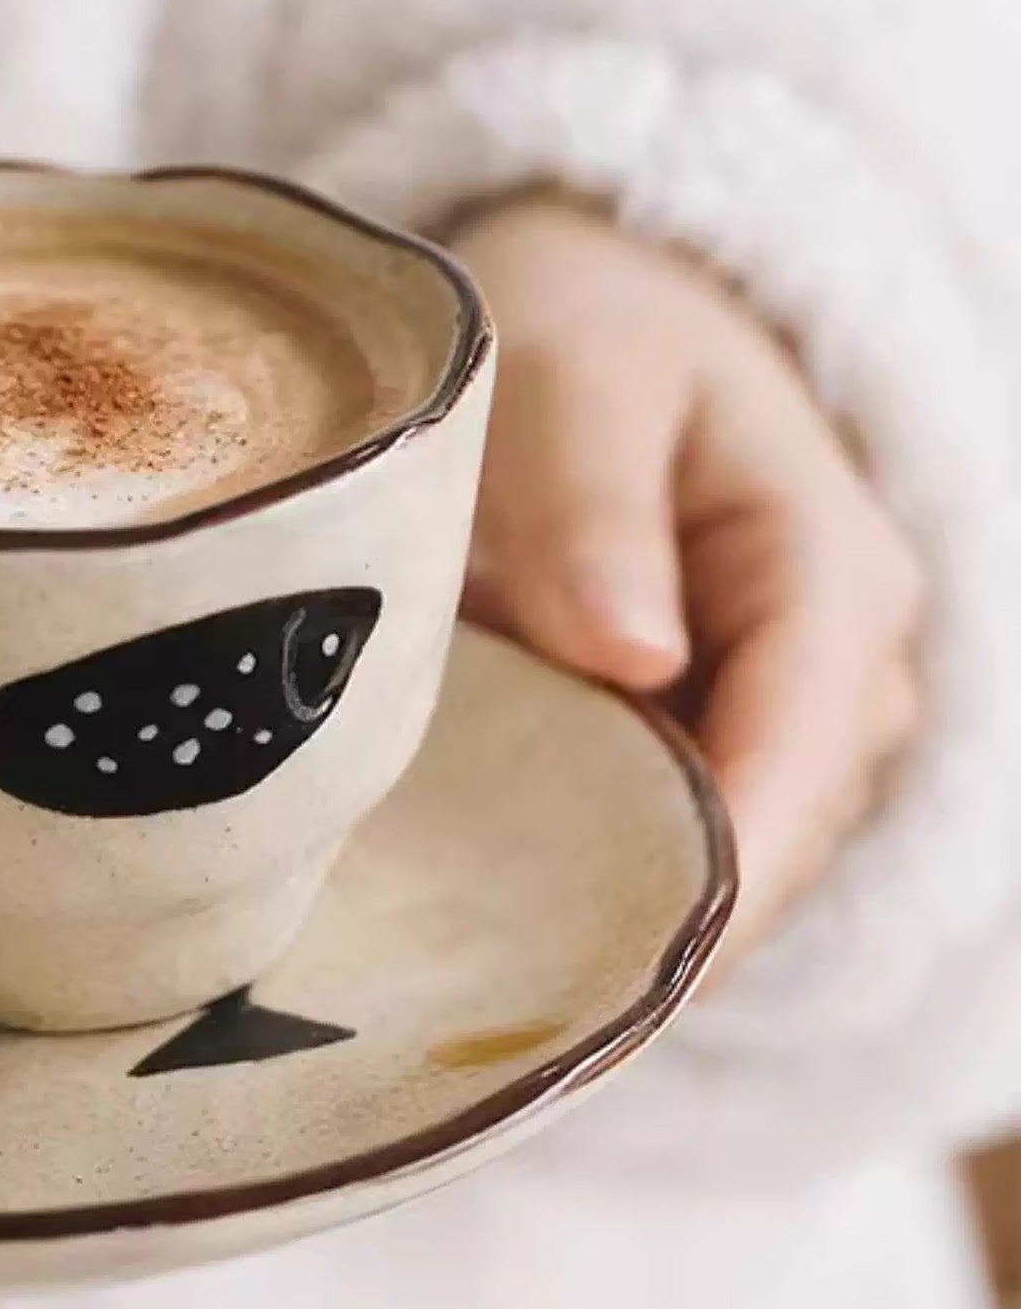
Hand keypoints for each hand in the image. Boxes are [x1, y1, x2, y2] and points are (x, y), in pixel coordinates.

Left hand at [451, 193, 924, 959]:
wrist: (611, 316)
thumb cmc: (594, 328)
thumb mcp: (576, 378)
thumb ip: (592, 507)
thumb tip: (632, 656)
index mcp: (829, 573)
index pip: (794, 758)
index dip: (715, 877)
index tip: (609, 969)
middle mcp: (838, 668)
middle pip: (766, 838)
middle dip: (647, 911)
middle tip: (489, 992)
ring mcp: (786, 712)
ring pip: (722, 855)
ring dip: (611, 900)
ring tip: (468, 957)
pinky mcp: (719, 736)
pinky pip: (669, 829)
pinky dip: (587, 862)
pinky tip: (483, 895)